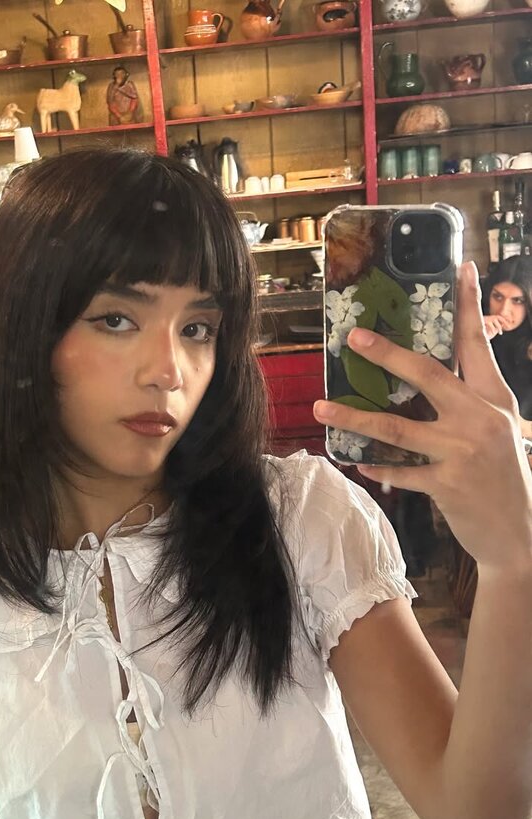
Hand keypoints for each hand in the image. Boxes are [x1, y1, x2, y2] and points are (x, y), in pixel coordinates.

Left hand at [313, 262, 531, 571]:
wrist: (522, 533)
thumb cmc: (505, 477)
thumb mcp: (500, 430)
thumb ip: (468, 403)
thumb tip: (425, 380)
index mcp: (494, 399)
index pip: (478, 344)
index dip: (470, 306)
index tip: (461, 269)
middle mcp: (480, 418)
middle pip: (428, 375)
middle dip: (388, 355)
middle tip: (354, 337)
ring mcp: (463, 451)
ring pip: (398, 428)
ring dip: (355, 417)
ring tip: (321, 408)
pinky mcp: (448, 484)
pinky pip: (400, 471)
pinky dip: (376, 465)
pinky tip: (355, 460)